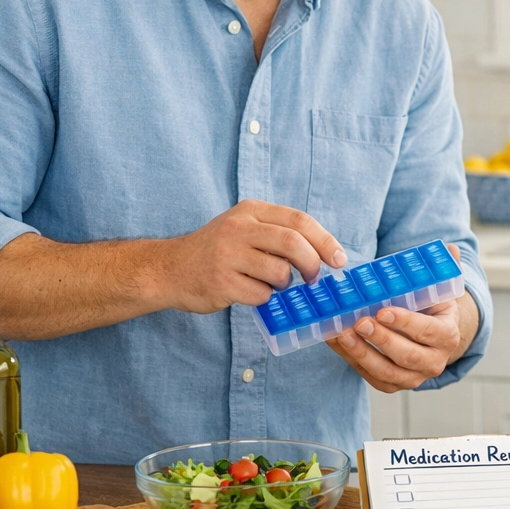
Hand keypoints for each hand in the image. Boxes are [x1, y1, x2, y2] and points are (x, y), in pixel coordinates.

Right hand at [159, 200, 347, 312]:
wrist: (170, 269)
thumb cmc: (218, 250)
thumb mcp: (244, 227)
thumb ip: (279, 233)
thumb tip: (326, 252)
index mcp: (250, 210)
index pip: (299, 220)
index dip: (325, 240)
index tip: (339, 259)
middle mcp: (238, 228)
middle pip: (293, 244)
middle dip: (312, 264)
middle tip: (314, 278)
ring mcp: (227, 255)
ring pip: (279, 272)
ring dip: (284, 284)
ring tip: (270, 283)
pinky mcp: (221, 282)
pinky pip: (261, 294)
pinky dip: (264, 298)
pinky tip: (250, 291)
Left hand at [327, 244, 477, 391]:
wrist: (429, 338)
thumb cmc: (430, 308)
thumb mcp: (440, 289)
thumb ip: (446, 268)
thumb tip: (449, 248)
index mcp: (448, 335)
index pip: (429, 331)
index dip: (406, 323)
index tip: (383, 311)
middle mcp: (434, 361)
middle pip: (407, 355)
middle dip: (381, 339)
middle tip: (360, 321)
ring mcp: (414, 377)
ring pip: (387, 371)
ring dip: (362, 353)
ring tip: (343, 334)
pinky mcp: (394, 384)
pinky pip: (371, 377)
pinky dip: (352, 360)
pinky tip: (337, 342)